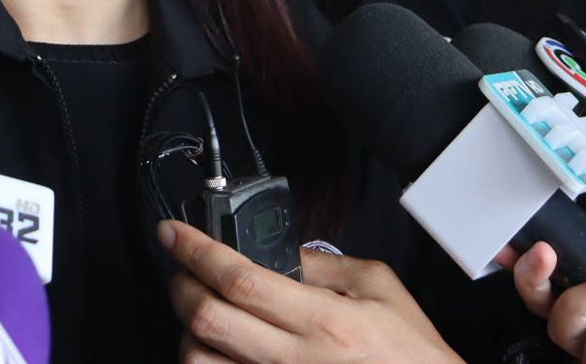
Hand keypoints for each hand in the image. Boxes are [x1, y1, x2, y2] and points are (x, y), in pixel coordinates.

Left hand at [161, 219, 463, 362]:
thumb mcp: (381, 290)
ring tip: (201, 317)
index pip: (239, 277)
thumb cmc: (411, 357)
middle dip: (181, 288)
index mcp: (323, 321)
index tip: (173, 233)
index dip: (196, 250)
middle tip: (183, 271)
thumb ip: (327, 265)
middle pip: (207, 320)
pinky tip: (219, 350)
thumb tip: (283, 252)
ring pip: (201, 363)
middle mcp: (295, 360)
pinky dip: (209, 363)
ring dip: (189, 335)